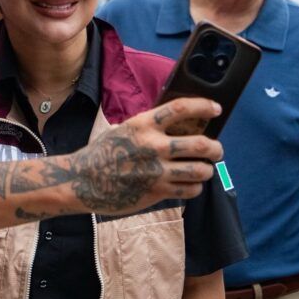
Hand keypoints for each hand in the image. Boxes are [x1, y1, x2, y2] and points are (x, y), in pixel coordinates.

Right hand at [68, 98, 223, 215]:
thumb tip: (180, 126)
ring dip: (207, 170)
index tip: (216, 109)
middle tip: (216, 150)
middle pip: (201, 145)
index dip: (203, 106)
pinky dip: (195, 187)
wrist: (82, 181)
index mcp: (143, 125)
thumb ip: (149, 128)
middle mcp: (154, 147)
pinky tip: (189, 184)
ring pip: (201, 171)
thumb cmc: (103, 154)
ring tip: (204, 169)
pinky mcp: (157, 192)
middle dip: (216, 149)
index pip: (181, 109)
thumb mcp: (124, 130)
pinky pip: (190, 190)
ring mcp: (157, 171)